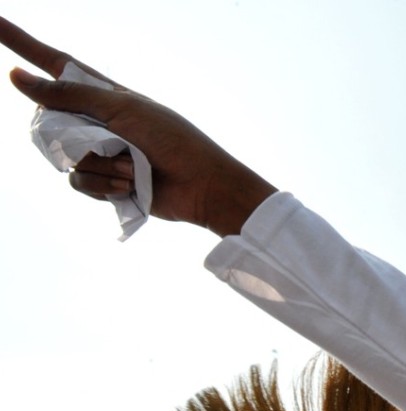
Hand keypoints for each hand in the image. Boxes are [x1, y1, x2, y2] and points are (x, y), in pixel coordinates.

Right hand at [0, 16, 275, 235]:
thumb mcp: (120, 109)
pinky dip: (103, 184)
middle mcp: (97, 121)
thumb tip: (17, 75)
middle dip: (77, 135)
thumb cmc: (171, 140)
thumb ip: (68, 95)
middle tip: (116, 141)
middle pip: (50, 121)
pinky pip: (79, 183)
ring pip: (65, 158)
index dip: (22, 44)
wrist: (201, 186)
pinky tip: (129, 184)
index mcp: (103, 93)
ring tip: (133, 165)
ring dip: (100, 164)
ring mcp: (99, 153)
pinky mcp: (105, 182)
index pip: (55, 64)